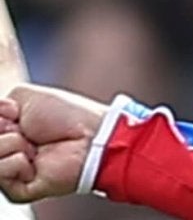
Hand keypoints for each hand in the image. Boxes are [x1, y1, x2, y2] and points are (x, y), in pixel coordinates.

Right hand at [0, 84, 108, 202]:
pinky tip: (35, 161)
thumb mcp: (25, 97)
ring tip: (35, 146)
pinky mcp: (17, 191)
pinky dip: (19, 162)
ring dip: (13, 144)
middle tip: (28, 130)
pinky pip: (1, 173)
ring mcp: (11, 172)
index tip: (16, 113)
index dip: (1, 116)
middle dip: (4, 128)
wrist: (90, 136)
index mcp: (7, 131)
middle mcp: (6, 151)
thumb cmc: (66, 115)